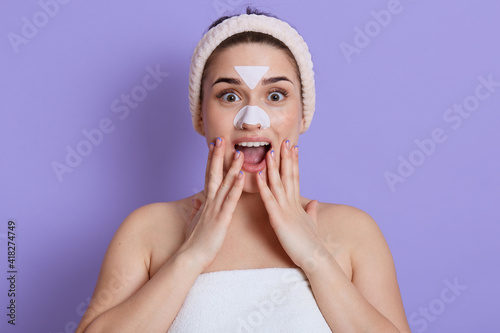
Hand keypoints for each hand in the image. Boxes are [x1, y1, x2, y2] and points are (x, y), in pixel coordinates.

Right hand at [177, 137, 244, 270]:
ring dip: (232, 167)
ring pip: (224, 183)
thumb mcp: (194, 222)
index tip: (214, 146)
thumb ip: (196, 209)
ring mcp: (215, 209)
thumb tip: (195, 200)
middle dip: (218, 156)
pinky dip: (235, 187)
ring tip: (239, 153)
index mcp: (206, 202)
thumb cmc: (194, 242)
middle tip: (221, 139)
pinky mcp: (221, 219)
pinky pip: (230, 200)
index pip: (209, 176)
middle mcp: (209, 202)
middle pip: (213, 173)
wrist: (190, 257)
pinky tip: (241, 176)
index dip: (212, 160)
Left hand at [256, 139, 327, 273]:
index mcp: (298, 204)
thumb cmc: (311, 245)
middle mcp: (292, 203)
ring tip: (269, 151)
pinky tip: (258, 175)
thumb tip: (314, 201)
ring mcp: (286, 210)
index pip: (295, 178)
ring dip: (273, 167)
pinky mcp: (279, 220)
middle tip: (283, 141)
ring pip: (278, 184)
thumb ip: (311, 211)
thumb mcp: (311, 224)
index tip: (292, 148)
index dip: (293, 162)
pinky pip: (269, 200)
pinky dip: (263, 187)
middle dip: (286, 158)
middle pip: (288, 176)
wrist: (315, 259)